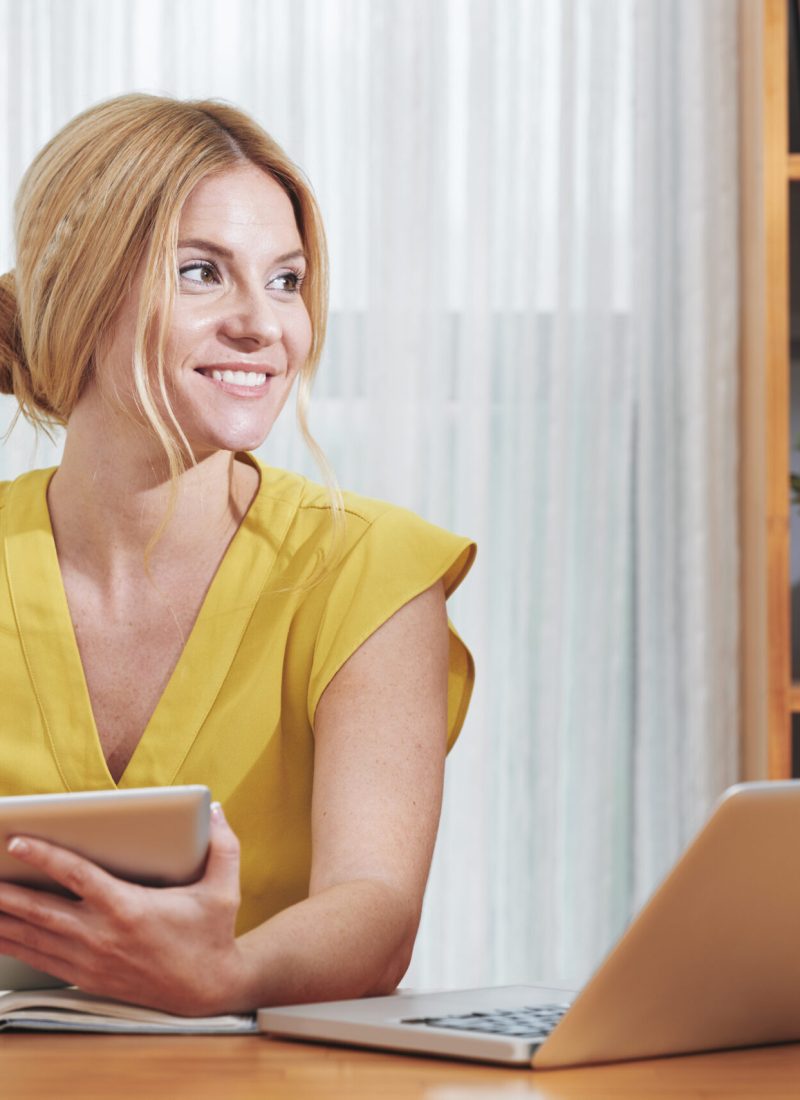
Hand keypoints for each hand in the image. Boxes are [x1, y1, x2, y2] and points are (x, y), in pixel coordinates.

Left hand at [0, 802, 246, 1015]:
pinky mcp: (88, 977)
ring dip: (3, 920)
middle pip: (42, 911)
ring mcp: (92, 961)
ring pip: (35, 938)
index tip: (17, 841)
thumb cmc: (211, 935)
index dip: (45, 857)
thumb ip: (223, 845)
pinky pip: (41, 960)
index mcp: (129, 908)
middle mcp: (103, 936)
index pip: (77, 876)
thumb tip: (217, 809)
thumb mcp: (225, 889)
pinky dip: (15, 947)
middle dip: (5, 892)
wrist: (207, 989)